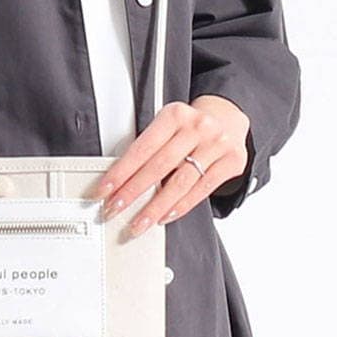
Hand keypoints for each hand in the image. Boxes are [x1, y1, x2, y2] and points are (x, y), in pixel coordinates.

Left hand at [89, 95, 250, 235]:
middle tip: (115, 208)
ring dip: (155, 207)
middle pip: (159, 166)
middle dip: (133, 191)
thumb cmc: (189, 127)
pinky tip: (164, 216)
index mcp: (174, 115)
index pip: (142, 148)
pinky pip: (201, 190)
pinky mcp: (231, 162)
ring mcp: (216, 144)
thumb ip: (149, 148)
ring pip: (180, 182)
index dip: (121, 172)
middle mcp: (197, 127)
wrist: (227, 120)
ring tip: (139, 222)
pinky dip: (180, 206)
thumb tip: (120, 180)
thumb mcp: (168, 127)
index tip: (105, 189)